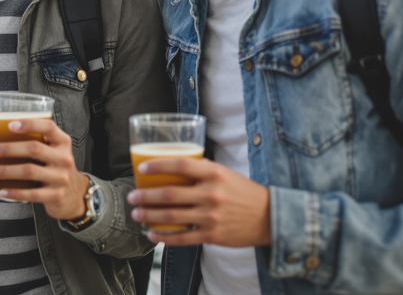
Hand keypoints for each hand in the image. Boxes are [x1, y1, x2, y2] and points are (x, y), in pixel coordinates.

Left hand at [0, 118, 87, 219]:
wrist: (74, 194)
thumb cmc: (52, 166)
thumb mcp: (45, 152)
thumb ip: (20, 143)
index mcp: (61, 142)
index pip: (48, 127)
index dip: (29, 124)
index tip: (10, 125)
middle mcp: (64, 158)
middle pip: (34, 148)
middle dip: (9, 149)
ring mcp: (61, 177)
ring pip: (30, 171)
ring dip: (6, 171)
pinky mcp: (56, 195)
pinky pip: (32, 194)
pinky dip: (15, 193)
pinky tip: (2, 190)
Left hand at [127, 158, 269, 246]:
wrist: (270, 217)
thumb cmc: (243, 192)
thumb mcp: (225, 174)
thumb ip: (202, 169)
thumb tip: (175, 164)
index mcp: (214, 174)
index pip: (180, 165)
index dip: (158, 165)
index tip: (141, 168)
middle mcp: (211, 194)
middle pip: (170, 194)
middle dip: (146, 196)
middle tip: (132, 197)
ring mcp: (211, 217)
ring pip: (172, 217)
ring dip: (149, 216)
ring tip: (136, 214)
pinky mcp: (212, 235)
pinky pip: (182, 238)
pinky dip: (164, 237)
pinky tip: (152, 235)